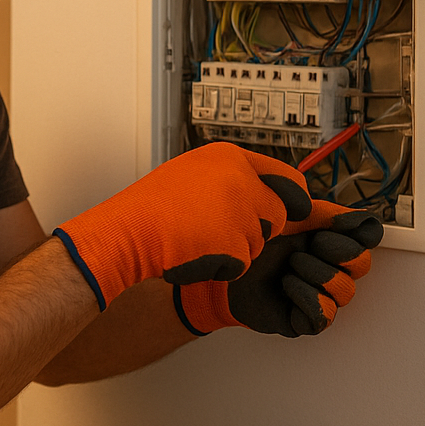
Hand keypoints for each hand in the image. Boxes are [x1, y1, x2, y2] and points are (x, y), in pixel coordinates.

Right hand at [53, 143, 309, 309]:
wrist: (127, 230)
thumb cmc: (153, 207)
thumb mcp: (195, 172)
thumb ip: (232, 176)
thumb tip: (267, 190)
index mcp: (230, 157)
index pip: (286, 178)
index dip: (292, 198)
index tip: (296, 209)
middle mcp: (239, 180)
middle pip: (277, 214)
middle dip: (258, 228)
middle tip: (219, 230)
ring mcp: (238, 212)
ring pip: (258, 243)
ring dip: (236, 250)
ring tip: (198, 239)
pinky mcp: (233, 244)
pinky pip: (241, 265)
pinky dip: (222, 268)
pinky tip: (195, 254)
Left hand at [173, 201, 382, 336]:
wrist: (219, 269)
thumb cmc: (248, 243)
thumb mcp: (287, 218)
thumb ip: (325, 214)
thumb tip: (363, 219)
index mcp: (326, 241)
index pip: (366, 240)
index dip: (356, 234)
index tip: (332, 226)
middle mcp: (326, 268)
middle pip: (361, 265)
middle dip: (337, 251)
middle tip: (306, 245)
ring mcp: (316, 294)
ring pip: (345, 291)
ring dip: (318, 273)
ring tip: (290, 265)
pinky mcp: (303, 318)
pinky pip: (324, 315)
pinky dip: (307, 297)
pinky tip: (287, 284)